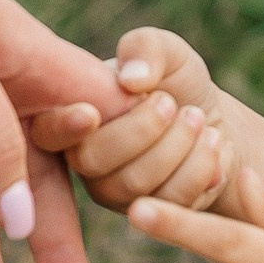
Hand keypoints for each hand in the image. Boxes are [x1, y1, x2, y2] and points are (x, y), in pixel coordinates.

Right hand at [30, 25, 234, 216]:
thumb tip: (132, 78)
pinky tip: (213, 145)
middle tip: (173, 104)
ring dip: (176, 147)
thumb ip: (146, 49)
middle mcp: (82, 159)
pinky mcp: (150, 214)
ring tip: (199, 120)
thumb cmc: (177, 82)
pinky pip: (168, 202)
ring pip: (133, 184)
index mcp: (71, 116)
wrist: (213, 122)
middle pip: (92, 160)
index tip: (92, 114)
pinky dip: (199, 169)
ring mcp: (112, 192)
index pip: (50, 130)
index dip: (66, 127)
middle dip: (141, 131)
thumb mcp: (167, 52)